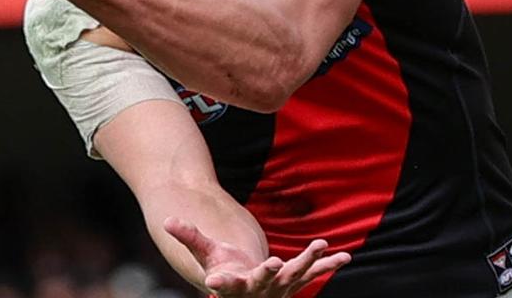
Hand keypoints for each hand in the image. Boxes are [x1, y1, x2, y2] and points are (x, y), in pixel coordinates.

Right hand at [164, 217, 350, 296]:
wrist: (245, 292)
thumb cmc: (224, 270)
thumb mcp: (206, 254)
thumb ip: (189, 237)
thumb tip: (167, 220)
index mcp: (233, 285)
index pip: (225, 284)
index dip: (221, 282)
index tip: (215, 281)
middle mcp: (257, 290)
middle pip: (264, 280)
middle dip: (270, 273)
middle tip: (276, 263)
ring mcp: (279, 288)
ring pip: (294, 275)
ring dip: (308, 261)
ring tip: (320, 245)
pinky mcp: (294, 282)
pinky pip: (312, 273)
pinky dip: (326, 265)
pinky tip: (344, 256)